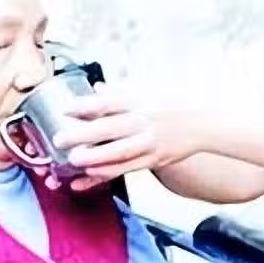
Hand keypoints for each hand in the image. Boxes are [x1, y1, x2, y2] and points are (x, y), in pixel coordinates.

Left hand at [51, 82, 207, 182]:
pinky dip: (106, 172)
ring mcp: (148, 142)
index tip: (67, 109)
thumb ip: (120, 92)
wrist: (204, 123)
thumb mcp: (148, 90)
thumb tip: (96, 88)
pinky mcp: (152, 159)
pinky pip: (126, 168)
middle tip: (59, 138)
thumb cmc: (174, 104)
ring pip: (118, 152)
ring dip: (94, 157)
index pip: (109, 102)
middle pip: (109, 127)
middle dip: (83, 134)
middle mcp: (143, 121)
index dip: (86, 105)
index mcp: (139, 100)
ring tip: (72, 160)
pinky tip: (88, 175)